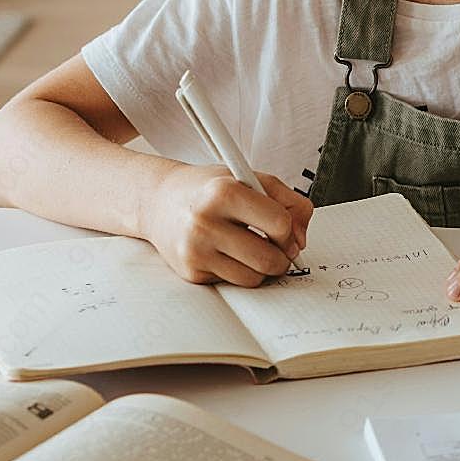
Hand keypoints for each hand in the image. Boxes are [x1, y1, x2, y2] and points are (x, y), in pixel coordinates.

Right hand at [144, 164, 312, 285]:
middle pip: (269, 259)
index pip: (279, 224)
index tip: (285, 229)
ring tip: (252, 247)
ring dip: (262, 267)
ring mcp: (196, 251)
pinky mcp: (191, 273)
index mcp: (224, 192)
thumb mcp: (248, 177)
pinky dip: (238, 271)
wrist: (158, 201)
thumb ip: (287, 200)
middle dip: (282, 257)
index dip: (290, 230)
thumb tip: (301, 239)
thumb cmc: (208, 188)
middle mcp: (206, 223)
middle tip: (278, 248)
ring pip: (254, 278)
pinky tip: (228, 252)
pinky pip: (233, 283)